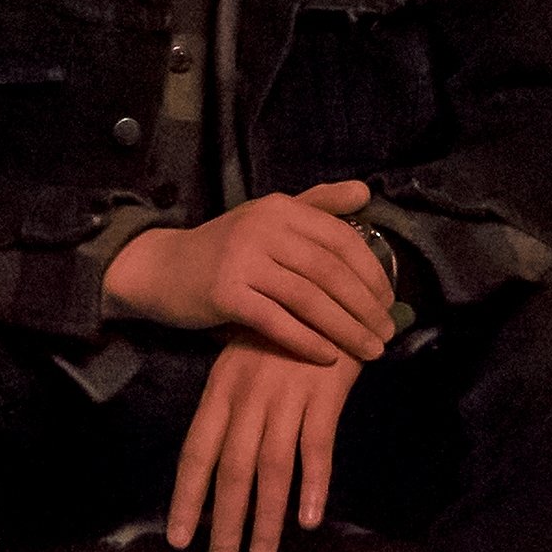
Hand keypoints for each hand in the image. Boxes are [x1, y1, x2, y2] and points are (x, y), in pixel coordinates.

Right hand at [103, 180, 395, 363]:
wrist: (161, 268)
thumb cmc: (224, 248)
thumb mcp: (268, 218)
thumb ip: (317, 204)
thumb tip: (365, 193)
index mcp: (279, 208)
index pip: (340, 238)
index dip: (371, 271)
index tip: (389, 301)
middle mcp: (262, 228)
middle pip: (328, 271)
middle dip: (365, 305)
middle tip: (388, 333)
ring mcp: (242, 260)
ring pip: (308, 299)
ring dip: (345, 328)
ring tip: (370, 352)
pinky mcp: (224, 293)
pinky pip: (276, 322)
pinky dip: (307, 342)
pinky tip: (328, 358)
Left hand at [167, 332, 362, 551]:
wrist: (325, 287)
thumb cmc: (280, 331)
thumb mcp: (240, 361)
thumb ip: (228, 407)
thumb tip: (213, 460)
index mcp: (221, 389)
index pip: (196, 451)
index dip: (187, 497)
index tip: (179, 538)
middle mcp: (247, 397)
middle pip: (230, 469)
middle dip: (224, 522)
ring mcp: (285, 395)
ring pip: (270, 468)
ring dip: (266, 517)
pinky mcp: (323, 394)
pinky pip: (316, 447)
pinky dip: (313, 485)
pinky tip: (309, 519)